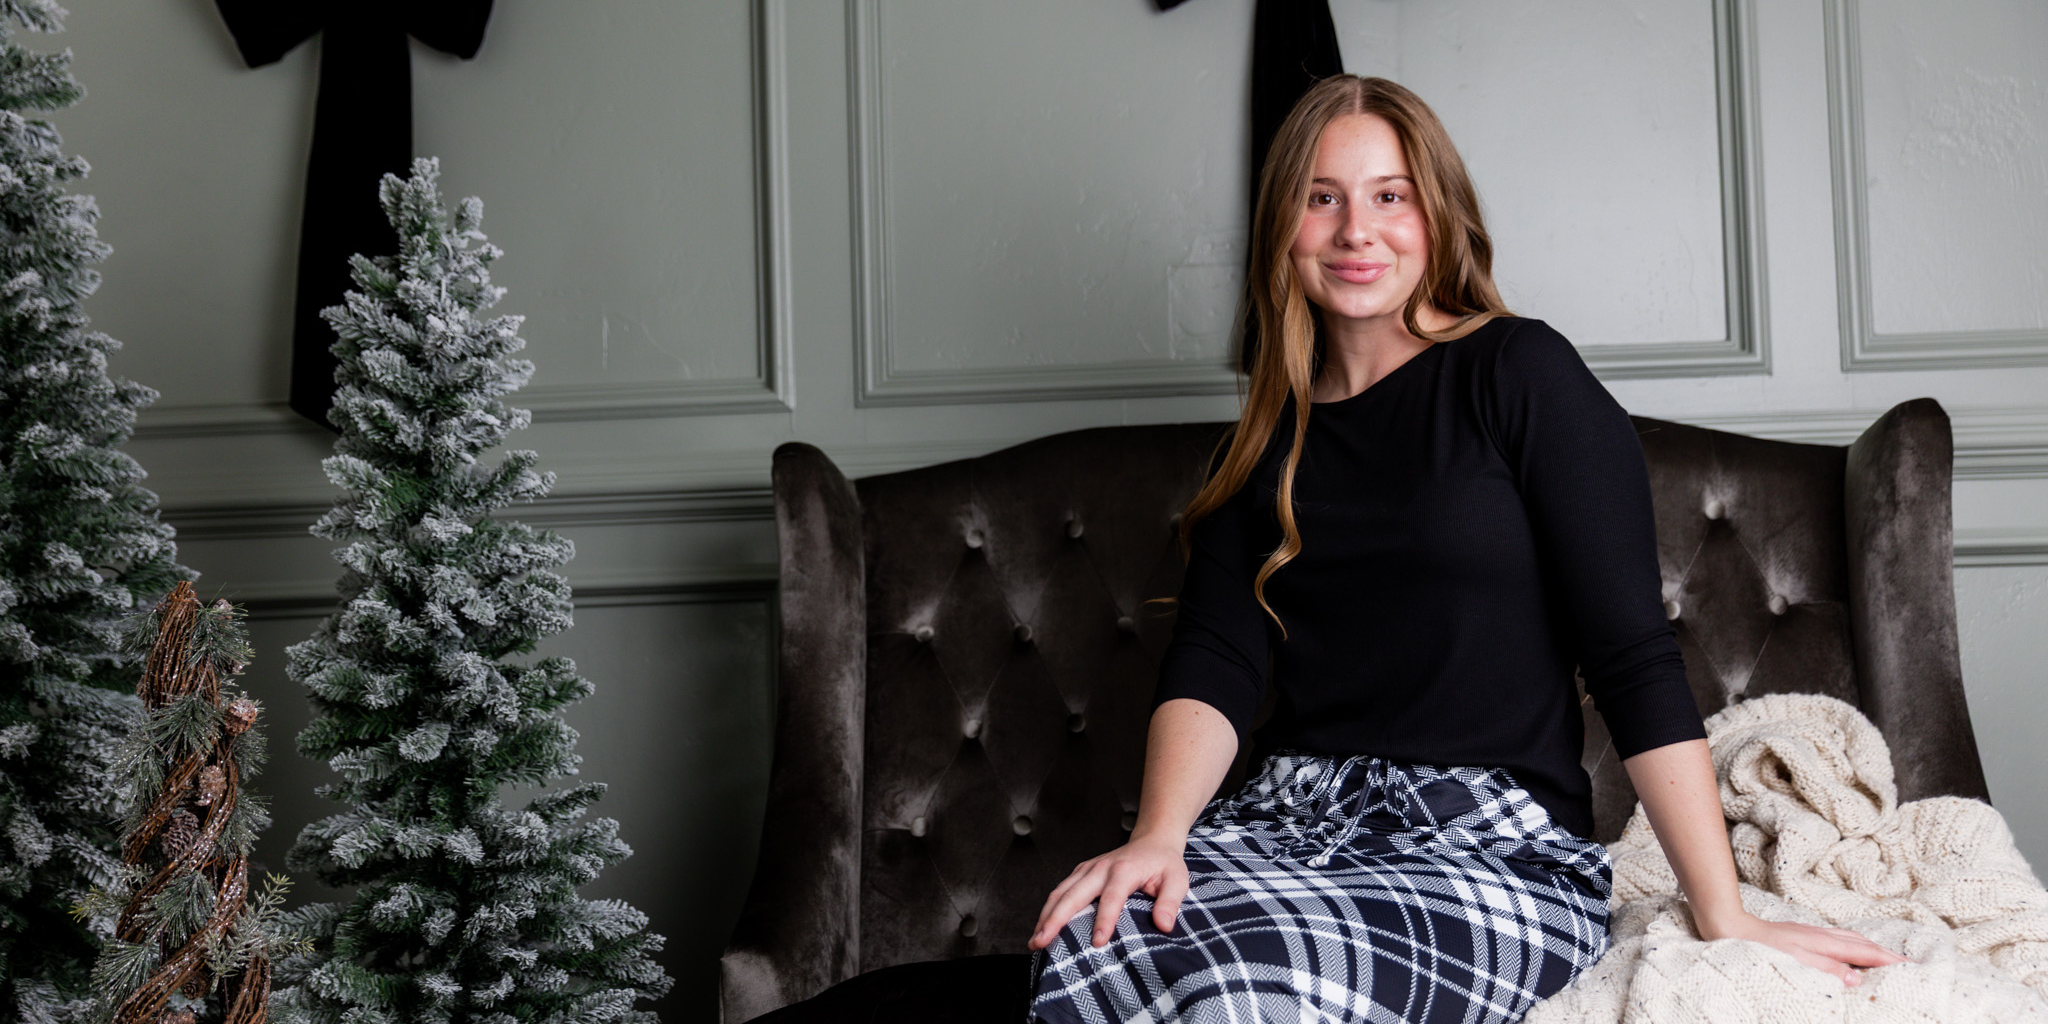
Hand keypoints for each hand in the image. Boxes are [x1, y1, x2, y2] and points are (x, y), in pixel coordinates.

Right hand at [1027, 833, 1188, 950]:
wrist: (1152, 841)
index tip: (1097, 942)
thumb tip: (1163, 925)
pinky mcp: (1081, 873)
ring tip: (1035, 939)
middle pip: (1072, 894)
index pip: (1111, 898)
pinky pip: (1060, 891)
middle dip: (1055, 919)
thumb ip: (1170, 902)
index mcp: (1123, 870)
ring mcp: (1087, 869)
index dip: (1103, 920)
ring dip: (1045, 915)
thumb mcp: (1177, 880)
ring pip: (1060, 892)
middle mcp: (1100, 868)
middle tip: (1042, 941)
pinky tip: (1043, 926)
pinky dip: (1049, 909)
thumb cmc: (1164, 864)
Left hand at [1699, 911, 1909, 985]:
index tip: (1911, 967)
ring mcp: (1811, 933)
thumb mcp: (1796, 962)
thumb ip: (1827, 969)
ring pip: (1850, 939)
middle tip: (1907, 964)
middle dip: (1885, 954)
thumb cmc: (1761, 947)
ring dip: (1870, 948)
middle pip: (1862, 944)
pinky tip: (1847, 950)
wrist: (1730, 927)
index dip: (1889, 960)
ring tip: (1884, 958)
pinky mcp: (1801, 934)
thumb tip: (1857, 978)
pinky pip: (1837, 939)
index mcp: (1825, 942)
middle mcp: (1822, 935)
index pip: (1865, 952)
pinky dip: (1852, 945)